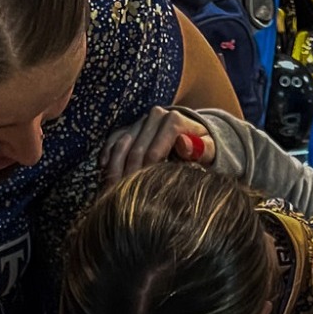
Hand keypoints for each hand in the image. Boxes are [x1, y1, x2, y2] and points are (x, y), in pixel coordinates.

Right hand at [99, 106, 214, 183]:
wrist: (191, 135)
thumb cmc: (202, 148)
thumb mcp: (209, 150)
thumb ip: (201, 148)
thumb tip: (184, 145)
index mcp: (174, 120)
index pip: (154, 151)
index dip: (146, 173)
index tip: (143, 193)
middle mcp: (155, 116)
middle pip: (135, 150)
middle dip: (129, 175)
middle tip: (124, 197)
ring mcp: (140, 121)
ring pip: (121, 146)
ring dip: (115, 168)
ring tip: (112, 190)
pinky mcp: (129, 126)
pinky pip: (112, 140)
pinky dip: (107, 155)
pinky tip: (103, 171)